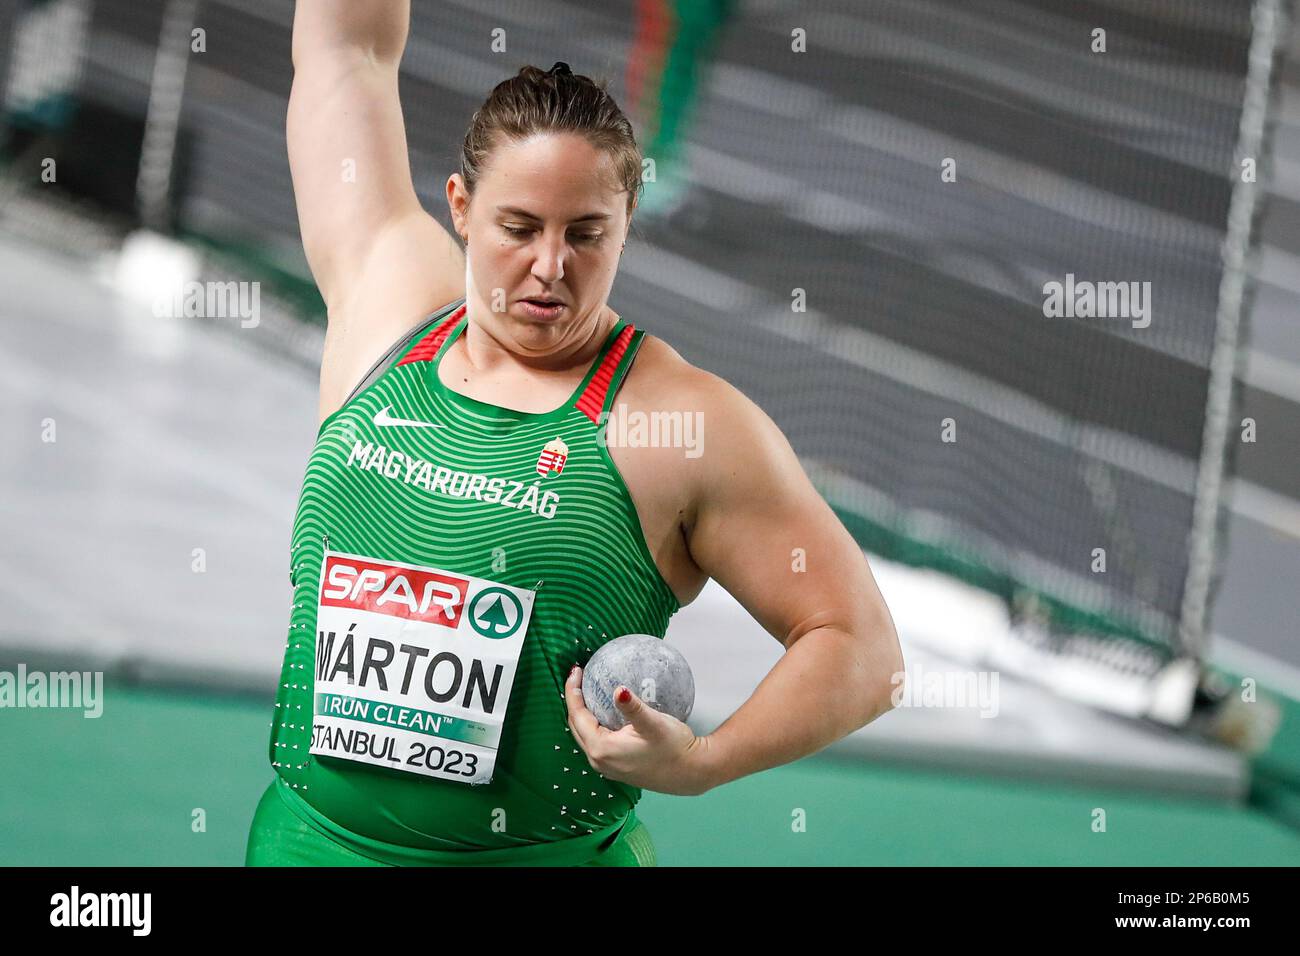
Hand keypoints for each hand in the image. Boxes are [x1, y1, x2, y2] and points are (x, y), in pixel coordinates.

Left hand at [565, 665, 712, 795]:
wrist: (691, 773)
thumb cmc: (674, 748)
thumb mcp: (654, 724)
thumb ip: (633, 707)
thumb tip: (619, 690)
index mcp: (602, 749)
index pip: (577, 715)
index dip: (573, 691)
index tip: (576, 670)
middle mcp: (599, 761)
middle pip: (576, 726)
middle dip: (574, 700)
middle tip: (579, 676)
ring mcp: (606, 767)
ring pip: (584, 734)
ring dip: (582, 712)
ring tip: (587, 690)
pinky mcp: (615, 768)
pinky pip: (595, 741)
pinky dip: (593, 724)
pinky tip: (604, 711)